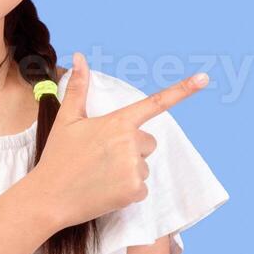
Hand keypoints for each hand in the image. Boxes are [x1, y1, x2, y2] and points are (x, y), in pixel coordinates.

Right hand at [28, 51, 206, 229]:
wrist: (48, 197)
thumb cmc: (58, 156)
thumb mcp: (68, 119)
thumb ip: (79, 87)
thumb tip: (79, 56)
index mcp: (118, 122)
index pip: (155, 103)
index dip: (183, 90)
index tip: (204, 78)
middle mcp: (130, 143)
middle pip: (148, 142)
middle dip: (131, 150)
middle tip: (102, 159)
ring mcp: (134, 167)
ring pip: (144, 166)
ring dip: (128, 171)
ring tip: (100, 176)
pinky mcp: (135, 190)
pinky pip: (142, 188)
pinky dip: (127, 191)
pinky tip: (105, 191)